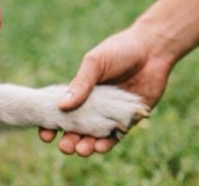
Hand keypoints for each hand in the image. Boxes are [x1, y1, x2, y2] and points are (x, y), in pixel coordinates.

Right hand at [38, 22, 175, 155]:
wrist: (153, 49)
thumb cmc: (120, 50)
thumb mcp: (95, 63)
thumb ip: (80, 84)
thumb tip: (61, 106)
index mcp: (81, 91)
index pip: (62, 112)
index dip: (51, 124)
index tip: (45, 135)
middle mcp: (94, 106)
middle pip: (76, 129)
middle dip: (68, 140)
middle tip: (64, 146)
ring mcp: (111, 114)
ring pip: (94, 137)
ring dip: (86, 146)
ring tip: (81, 150)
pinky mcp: (129, 120)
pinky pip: (116, 136)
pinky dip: (107, 144)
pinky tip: (99, 147)